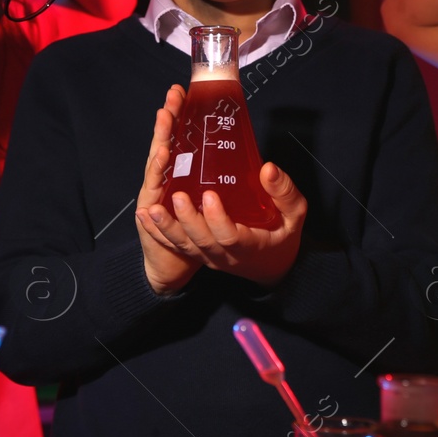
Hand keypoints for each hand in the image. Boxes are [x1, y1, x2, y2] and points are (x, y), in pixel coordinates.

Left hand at [136, 114, 307, 290]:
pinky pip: (177, 245)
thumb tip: (268, 169)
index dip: (218, 218)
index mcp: (249, 245)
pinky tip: (143, 216)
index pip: (230, 235)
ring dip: (165, 228)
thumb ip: (284, 193)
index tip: (210, 195)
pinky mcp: (199, 252)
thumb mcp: (295, 216)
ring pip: (184, 246)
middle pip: (201, 241)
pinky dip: (158, 232)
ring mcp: (209, 255)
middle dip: (187, 220)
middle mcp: (225, 254)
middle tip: (176, 197)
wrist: (272, 268)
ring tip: (149, 210)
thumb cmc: (283, 237)